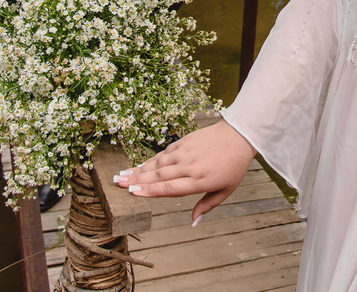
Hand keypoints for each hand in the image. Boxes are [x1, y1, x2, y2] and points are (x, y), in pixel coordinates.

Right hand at [113, 120, 255, 223]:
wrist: (238, 135)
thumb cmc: (234, 166)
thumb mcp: (226, 190)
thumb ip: (207, 205)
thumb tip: (193, 221)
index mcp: (199, 181)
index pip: (169, 188)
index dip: (150, 191)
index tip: (133, 193)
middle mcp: (190, 166)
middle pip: (158, 176)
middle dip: (136, 181)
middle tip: (118, 185)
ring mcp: (186, 152)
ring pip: (157, 163)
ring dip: (138, 170)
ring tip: (122, 176)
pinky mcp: (184, 142)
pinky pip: (164, 153)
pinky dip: (150, 160)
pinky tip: (139, 165)